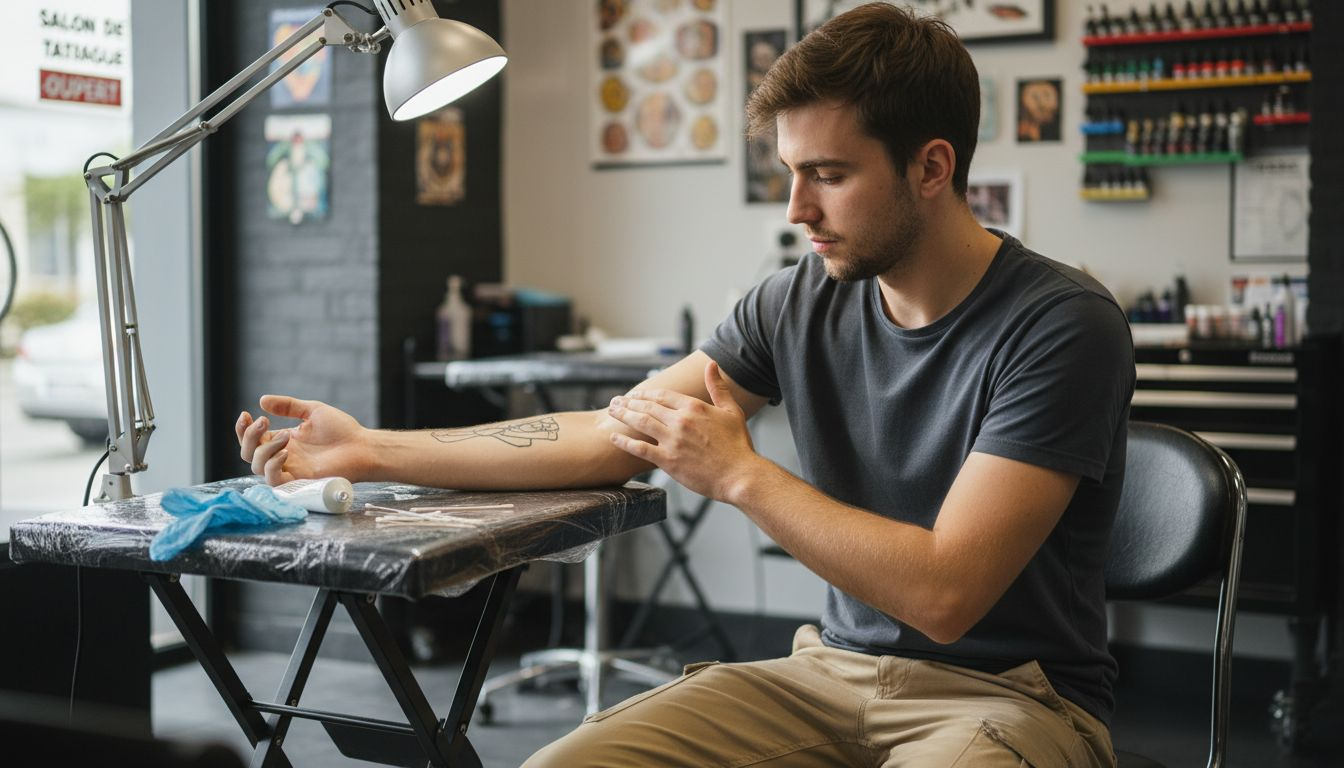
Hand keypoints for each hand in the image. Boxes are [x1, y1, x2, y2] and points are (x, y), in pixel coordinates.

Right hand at [235, 395, 368, 484]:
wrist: (362, 446)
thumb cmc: (342, 430)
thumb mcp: (311, 411)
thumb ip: (287, 406)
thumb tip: (262, 400)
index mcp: (282, 441)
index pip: (252, 439)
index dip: (243, 429)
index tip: (246, 414)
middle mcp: (282, 456)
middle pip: (248, 454)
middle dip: (250, 436)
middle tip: (265, 422)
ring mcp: (289, 470)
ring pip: (256, 467)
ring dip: (265, 449)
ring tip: (286, 436)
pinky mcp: (299, 481)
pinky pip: (274, 480)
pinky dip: (273, 466)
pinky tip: (286, 453)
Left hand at [606, 361, 760, 502]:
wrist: (739, 475)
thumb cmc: (738, 445)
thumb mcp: (731, 410)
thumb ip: (718, 387)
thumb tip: (711, 365)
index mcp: (694, 407)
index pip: (663, 395)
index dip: (646, 394)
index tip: (636, 395)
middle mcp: (680, 421)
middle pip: (648, 406)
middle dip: (629, 402)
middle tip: (616, 401)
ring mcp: (672, 440)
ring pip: (641, 422)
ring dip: (623, 415)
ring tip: (612, 411)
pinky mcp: (668, 460)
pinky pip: (640, 448)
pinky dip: (625, 442)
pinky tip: (614, 437)